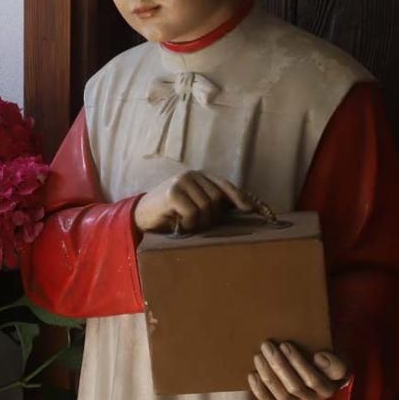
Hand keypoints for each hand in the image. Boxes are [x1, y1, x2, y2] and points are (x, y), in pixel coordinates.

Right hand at [133, 170, 255, 232]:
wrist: (141, 216)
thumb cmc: (171, 214)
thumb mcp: (195, 206)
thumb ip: (214, 203)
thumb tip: (247, 209)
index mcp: (201, 177)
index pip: (226, 186)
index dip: (242, 198)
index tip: (257, 211)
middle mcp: (193, 175)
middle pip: (217, 199)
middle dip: (211, 217)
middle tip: (196, 224)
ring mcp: (182, 181)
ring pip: (206, 207)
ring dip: (198, 222)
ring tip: (186, 223)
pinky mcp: (172, 192)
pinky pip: (193, 212)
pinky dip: (189, 223)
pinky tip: (179, 223)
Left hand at [248, 341, 348, 399]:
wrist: (320, 370)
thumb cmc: (327, 362)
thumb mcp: (338, 361)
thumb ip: (335, 362)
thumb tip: (319, 358)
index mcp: (328, 388)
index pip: (315, 380)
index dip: (300, 364)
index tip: (286, 345)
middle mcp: (314, 399)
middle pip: (295, 386)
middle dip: (279, 365)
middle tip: (267, 345)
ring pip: (282, 395)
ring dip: (267, 375)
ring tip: (259, 356)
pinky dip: (259, 390)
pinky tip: (252, 375)